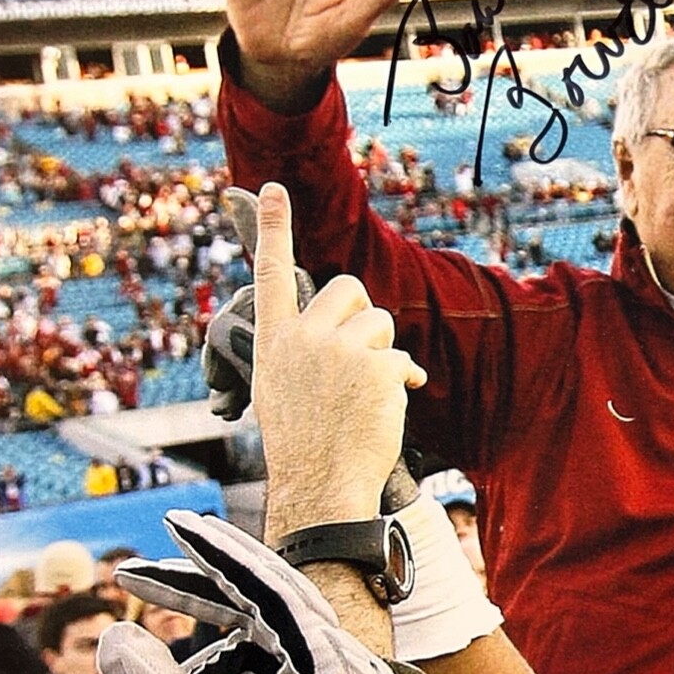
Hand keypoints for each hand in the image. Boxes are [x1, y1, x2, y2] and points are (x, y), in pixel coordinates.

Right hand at [248, 182, 425, 535]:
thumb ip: (303, 348)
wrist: (322, 485)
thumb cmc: (305, 443)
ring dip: (383, 352)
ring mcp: (338, 350)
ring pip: (379, 322)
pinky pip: (401, 359)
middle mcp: (302, 337)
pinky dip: (403, 381)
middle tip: (362, 353)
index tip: (270, 189)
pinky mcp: (375, 366)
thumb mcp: (283, 387)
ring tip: (366, 393)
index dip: (271, 229)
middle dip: (364, 315)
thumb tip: (346, 326)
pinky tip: (387, 407)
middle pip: (348, 289)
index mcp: (272, 340)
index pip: (270, 273)